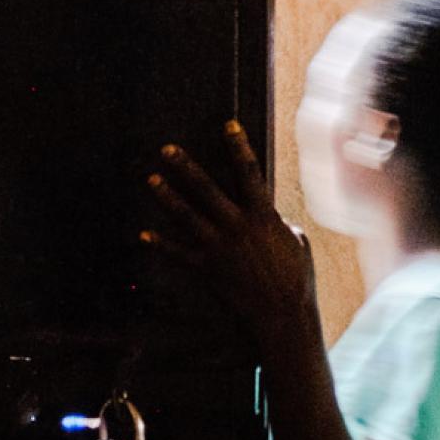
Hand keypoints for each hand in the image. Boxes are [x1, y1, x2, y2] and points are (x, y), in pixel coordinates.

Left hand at [141, 120, 317, 343]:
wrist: (282, 315)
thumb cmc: (296, 279)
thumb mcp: (296, 242)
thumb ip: (279, 222)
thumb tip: (270, 215)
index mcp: (262, 217)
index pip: (250, 173)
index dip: (239, 147)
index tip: (228, 125)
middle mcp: (237, 227)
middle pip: (207, 189)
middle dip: (186, 167)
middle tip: (167, 149)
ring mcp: (219, 247)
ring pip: (187, 216)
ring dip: (167, 197)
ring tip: (150, 179)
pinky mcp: (206, 269)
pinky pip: (178, 253)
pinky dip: (160, 244)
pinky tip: (143, 234)